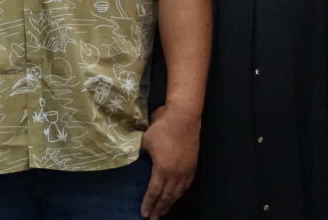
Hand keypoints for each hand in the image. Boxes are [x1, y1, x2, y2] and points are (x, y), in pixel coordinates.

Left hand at [139, 104, 199, 218]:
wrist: (184, 118)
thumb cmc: (162, 127)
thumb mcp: (145, 140)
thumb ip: (139, 152)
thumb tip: (134, 158)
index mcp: (162, 169)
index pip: (154, 191)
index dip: (149, 203)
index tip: (144, 213)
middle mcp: (176, 174)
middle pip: (167, 197)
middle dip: (159, 209)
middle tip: (153, 219)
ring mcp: (186, 171)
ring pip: (178, 193)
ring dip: (170, 204)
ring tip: (163, 212)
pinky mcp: (193, 166)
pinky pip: (186, 185)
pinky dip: (180, 194)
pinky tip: (176, 197)